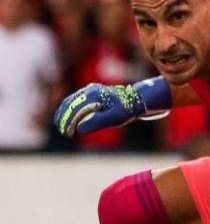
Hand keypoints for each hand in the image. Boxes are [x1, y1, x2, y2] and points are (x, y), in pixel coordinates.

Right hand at [54, 77, 170, 136]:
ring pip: (70, 101)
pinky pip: (74, 100)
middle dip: (63, 117)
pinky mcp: (90, 93)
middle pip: (70, 104)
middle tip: (61, 130)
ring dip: (63, 113)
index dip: (68, 121)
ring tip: (60, 125)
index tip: (66, 132)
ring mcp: (89, 91)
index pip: (75, 109)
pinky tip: (65, 117)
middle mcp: (89, 91)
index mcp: (94, 96)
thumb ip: (97, 121)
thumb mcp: (114, 118)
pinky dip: (68, 108)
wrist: (135, 100)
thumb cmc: (125, 110)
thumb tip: (79, 128)